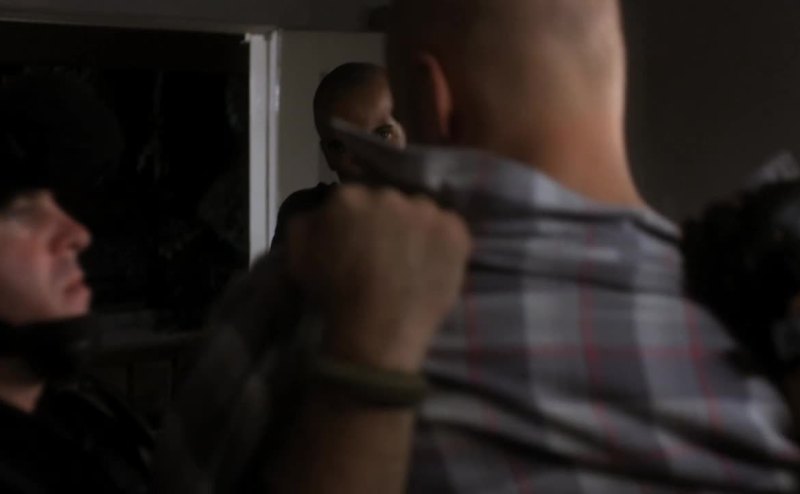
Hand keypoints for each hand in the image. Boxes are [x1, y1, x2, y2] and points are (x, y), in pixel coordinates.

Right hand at [288, 185, 471, 371]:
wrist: (375, 329)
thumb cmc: (333, 294)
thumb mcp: (298, 254)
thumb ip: (307, 221)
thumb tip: (322, 211)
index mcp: (349, 196)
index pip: (356, 198)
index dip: (358, 220)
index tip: (359, 240)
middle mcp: (389, 194)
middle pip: (391, 201)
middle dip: (388, 220)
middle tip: (387, 251)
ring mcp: (426, 211)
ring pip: (422, 212)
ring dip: (418, 228)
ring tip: (414, 259)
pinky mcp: (454, 230)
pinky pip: (451, 228)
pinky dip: (445, 242)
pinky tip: (434, 263)